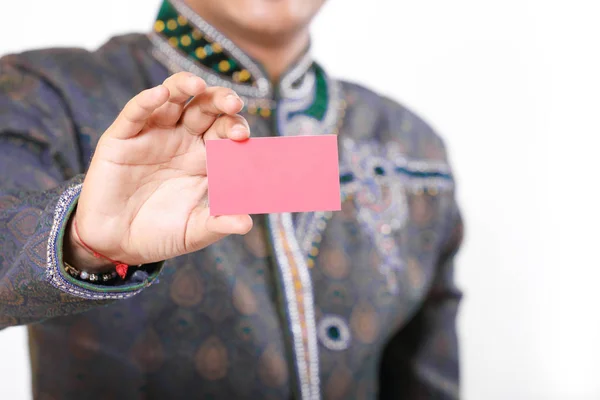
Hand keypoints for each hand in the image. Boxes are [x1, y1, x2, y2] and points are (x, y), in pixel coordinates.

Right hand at [64, 72, 252, 271]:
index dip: (237, 127)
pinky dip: (147, 101)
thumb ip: (218, 224)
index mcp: (205, 158)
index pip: (226, 131)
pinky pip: (135, 113)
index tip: (244, 136)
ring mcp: (153, 135)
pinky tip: (161, 94)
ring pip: (173, 98)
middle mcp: (182, 140)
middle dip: (221, 101)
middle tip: (233, 105)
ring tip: (199, 85)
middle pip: (206, 108)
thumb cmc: (159, 233)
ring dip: (186, 85)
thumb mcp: (193, 231)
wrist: (116, 243)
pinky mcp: (122, 138)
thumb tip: (247, 223)